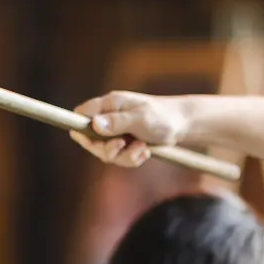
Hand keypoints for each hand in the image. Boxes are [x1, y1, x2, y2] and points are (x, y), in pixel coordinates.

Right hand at [70, 91, 192, 167]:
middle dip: (106, 149)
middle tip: (122, 145)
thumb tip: (94, 125)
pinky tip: (146, 152)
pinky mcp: (126, 145)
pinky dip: (133, 159)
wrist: (183, 125)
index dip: (80, 128)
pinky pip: (121, 159)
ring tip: (142, 148)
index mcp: (109, 105)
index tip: (91, 139)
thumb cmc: (162, 116)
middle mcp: (109, 119)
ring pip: (106, 154)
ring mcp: (117, 133)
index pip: (81, 115)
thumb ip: (117, 122)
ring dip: (124, 156)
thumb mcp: (140, 118)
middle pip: (90, 141)